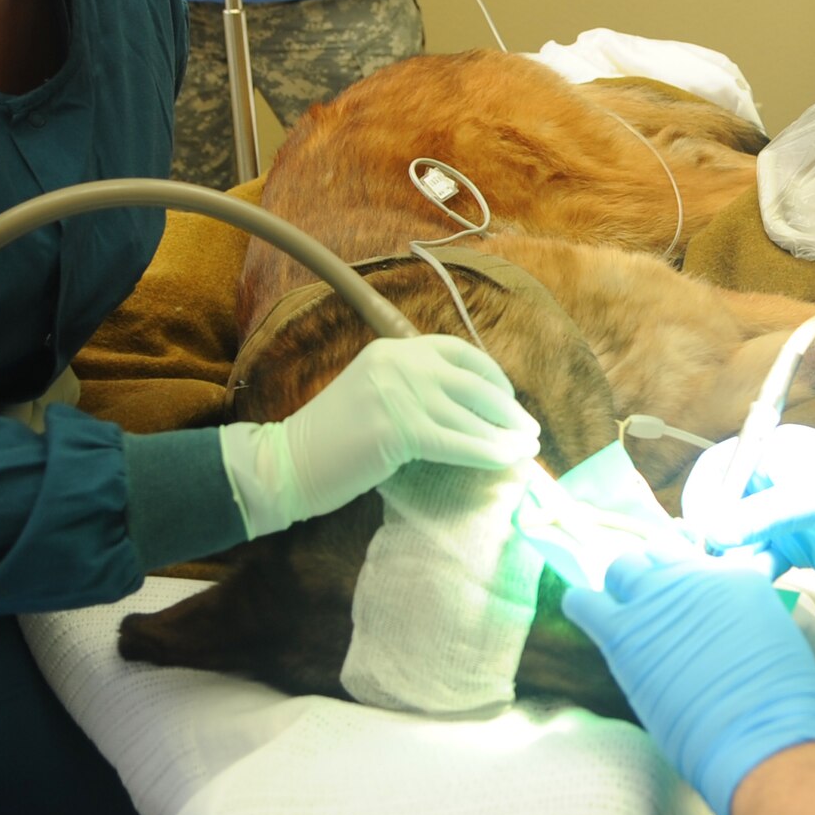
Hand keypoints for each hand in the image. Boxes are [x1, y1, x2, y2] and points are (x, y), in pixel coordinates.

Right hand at [219, 334, 540, 537]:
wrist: (285, 464)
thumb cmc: (332, 442)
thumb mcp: (374, 395)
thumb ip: (414, 390)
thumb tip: (470, 409)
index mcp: (393, 349)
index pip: (458, 352)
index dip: (491, 376)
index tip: (508, 398)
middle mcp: (399, 363)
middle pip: (473, 382)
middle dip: (507, 408)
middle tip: (529, 429)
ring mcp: (398, 393)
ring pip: (470, 415)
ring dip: (506, 435)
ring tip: (527, 450)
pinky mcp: (398, 429)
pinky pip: (458, 442)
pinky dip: (488, 453)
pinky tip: (507, 463)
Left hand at [561, 549, 814, 814]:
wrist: (758, 735)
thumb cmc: (780, 701)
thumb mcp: (774, 634)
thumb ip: (745, 611)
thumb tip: (728, 615)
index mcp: (733, 574)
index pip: (692, 553)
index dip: (682, 572)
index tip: (680, 593)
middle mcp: (692, 576)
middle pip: (654, 554)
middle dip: (650, 575)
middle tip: (652, 608)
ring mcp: (655, 600)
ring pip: (619, 568)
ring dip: (620, 588)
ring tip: (625, 618)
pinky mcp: (624, 633)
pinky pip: (583, 602)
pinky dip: (581, 606)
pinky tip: (589, 620)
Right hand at [681, 425, 814, 582]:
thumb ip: (763, 516)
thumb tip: (709, 534)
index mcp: (772, 453)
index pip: (715, 471)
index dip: (701, 502)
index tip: (698, 538)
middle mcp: (769, 481)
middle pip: (720, 508)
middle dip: (713, 537)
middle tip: (713, 570)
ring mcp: (781, 515)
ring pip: (737, 538)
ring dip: (731, 560)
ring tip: (733, 584)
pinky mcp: (794, 545)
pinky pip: (759, 558)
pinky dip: (752, 573)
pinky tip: (752, 589)